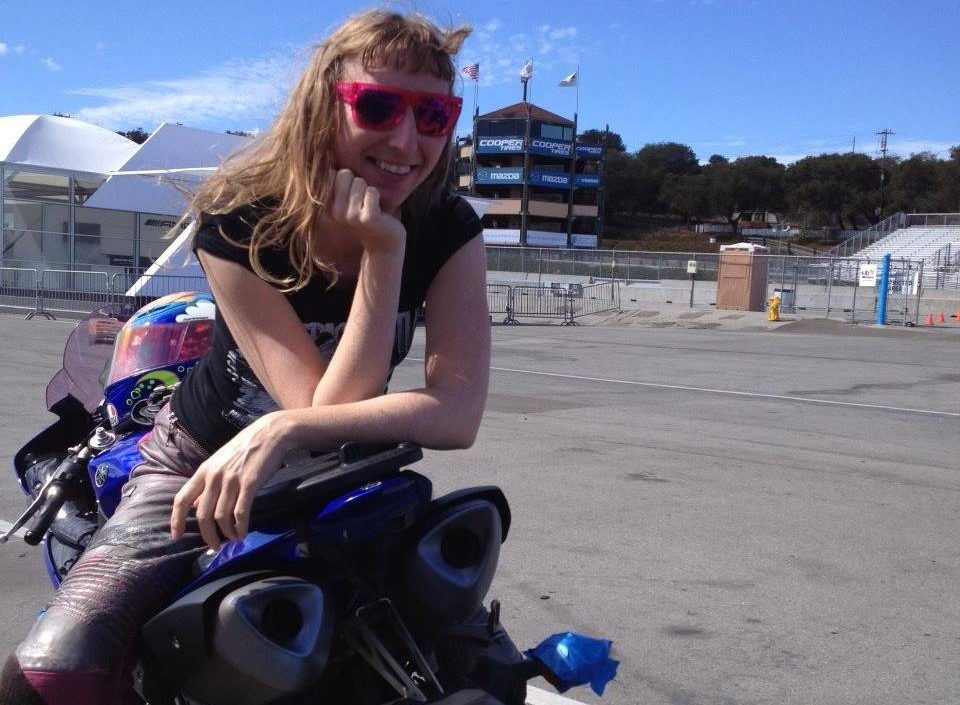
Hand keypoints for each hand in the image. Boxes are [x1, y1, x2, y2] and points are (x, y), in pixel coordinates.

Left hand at [170, 411, 292, 548]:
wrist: (270, 434)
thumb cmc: (245, 447)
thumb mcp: (220, 462)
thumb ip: (207, 484)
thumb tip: (196, 507)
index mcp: (204, 471)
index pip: (182, 499)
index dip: (176, 520)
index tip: (176, 537)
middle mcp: (214, 476)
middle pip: (203, 514)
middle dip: (208, 535)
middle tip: (215, 546)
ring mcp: (232, 480)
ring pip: (221, 516)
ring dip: (226, 533)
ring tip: (233, 538)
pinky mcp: (250, 484)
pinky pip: (240, 513)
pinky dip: (240, 527)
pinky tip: (242, 533)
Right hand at [328, 169, 405, 253]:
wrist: (385, 245)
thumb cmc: (367, 217)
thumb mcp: (348, 201)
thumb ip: (339, 184)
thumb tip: (330, 167)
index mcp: (328, 206)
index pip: (330, 174)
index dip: (345, 178)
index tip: (350, 195)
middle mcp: (336, 211)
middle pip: (345, 174)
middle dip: (358, 183)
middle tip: (363, 201)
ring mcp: (351, 215)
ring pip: (360, 181)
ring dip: (369, 191)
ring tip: (370, 207)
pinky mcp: (368, 217)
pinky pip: (372, 191)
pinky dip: (377, 196)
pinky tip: (378, 212)